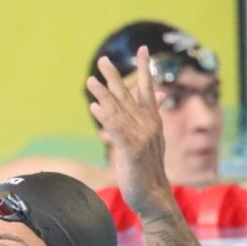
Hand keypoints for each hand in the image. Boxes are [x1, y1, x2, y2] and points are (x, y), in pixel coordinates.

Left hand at [86, 46, 171, 215]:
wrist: (154, 195)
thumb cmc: (149, 169)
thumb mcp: (151, 141)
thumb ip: (149, 118)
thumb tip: (156, 96)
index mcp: (152, 121)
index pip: (148, 90)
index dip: (145, 69)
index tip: (143, 49)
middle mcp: (148, 125)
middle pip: (129, 96)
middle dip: (115, 77)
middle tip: (102, 60)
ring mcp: (141, 137)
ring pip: (119, 111)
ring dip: (103, 95)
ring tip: (90, 81)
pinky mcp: (132, 150)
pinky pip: (116, 130)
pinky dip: (106, 117)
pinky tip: (95, 107)